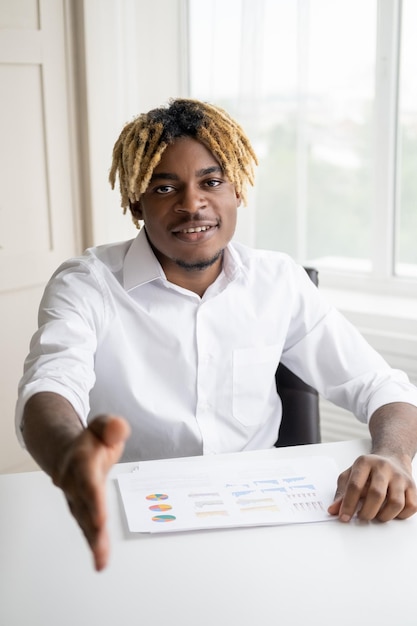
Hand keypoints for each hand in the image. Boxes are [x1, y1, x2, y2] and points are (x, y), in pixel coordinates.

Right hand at [54, 415, 130, 570]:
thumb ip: (112, 427)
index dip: (94, 500)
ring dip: (92, 541)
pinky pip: (86, 527)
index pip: (88, 483)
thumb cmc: (91, 441)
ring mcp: (75, 498)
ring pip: (83, 522)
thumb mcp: (103, 426)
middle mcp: (74, 483)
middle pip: (84, 507)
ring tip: (101, 560)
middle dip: (92, 527)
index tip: (100, 518)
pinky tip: (100, 561)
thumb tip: (119, 429)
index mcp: (81, 462)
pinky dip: (93, 543)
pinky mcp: (80, 509)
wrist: (67, 450)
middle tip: (100, 546)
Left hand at [327, 453, 416, 522]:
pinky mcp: (413, 486)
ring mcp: (400, 476)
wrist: (392, 458)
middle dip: (367, 512)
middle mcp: (384, 467)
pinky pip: (411, 507)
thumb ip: (341, 493)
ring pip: (396, 503)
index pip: (355, 485)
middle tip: (362, 517)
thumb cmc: (368, 471)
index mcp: (365, 462)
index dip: (348, 504)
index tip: (344, 517)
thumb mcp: (350, 475)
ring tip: (376, 515)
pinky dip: (400, 515)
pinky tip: (391, 513)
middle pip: (376, 494)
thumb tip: (333, 510)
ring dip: (384, 516)